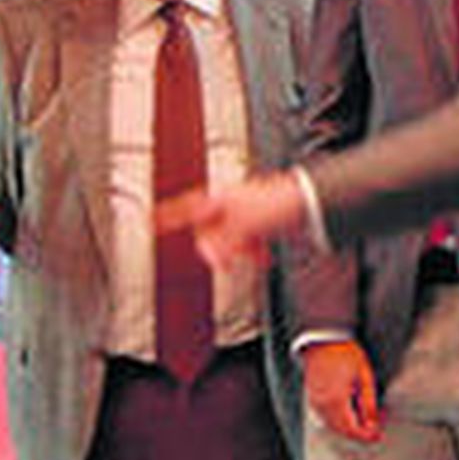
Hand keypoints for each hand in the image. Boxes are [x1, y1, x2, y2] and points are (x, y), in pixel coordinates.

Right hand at [157, 170, 308, 271]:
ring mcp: (244, 210)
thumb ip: (221, 242)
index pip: (185, 208)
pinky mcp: (259, 218)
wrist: (308, 201)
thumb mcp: (242, 227)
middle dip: (213, 244)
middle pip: (208, 226)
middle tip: (218, 261)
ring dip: (236, 251)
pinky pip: (246, 239)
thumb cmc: (277, 203)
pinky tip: (260, 258)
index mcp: (219, 199)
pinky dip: (251, 250)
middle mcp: (229, 202)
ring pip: (229, 235)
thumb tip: (207, 255)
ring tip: (245, 260)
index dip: (166, 215)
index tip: (150, 220)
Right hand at [302, 340, 382, 441]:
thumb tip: (373, 425)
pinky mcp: (312, 397)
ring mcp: (315, 401)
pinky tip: (349, 408)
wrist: (324, 338)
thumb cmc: (344, 352)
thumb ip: (369, 404)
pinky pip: (325, 417)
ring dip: (350, 425)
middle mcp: (322, 404)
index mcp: (336, 400)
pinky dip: (338, 419)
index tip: (379, 433)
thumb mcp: (364, 376)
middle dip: (361, 430)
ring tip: (364, 412)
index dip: (368, 435)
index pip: (352, 430)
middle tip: (376, 420)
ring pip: (333, 425)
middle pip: (343, 430)